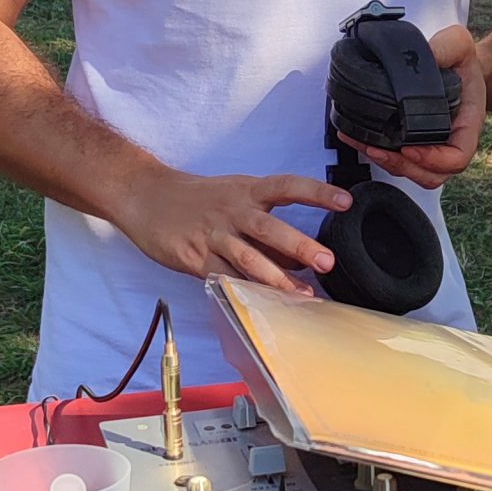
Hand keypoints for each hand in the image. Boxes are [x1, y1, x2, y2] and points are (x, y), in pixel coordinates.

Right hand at [118, 166, 351, 288]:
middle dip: (299, 245)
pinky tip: (262, 304)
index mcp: (247, 191)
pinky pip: (223, 277)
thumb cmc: (198, 199)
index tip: (346, 201)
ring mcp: (213, 235)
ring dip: (277, 277)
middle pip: (269, 228)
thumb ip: (267, 226)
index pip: (288, 186)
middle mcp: (233, 210)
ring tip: (302, 294)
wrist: (145, 197)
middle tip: (326, 261)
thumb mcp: (235, 198)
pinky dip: (244, 290)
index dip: (317, 192)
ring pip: (247, 258)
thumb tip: (301, 256)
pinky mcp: (194, 257)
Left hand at [348, 23, 487, 191]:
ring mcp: (433, 147)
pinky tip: (356, 137)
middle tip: (378, 150)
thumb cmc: (460, 60)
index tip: (410, 147)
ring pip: (413, 172)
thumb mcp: (459, 44)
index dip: (433, 159)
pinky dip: (377, 155)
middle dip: (403, 166)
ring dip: (387, 164)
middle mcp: (451, 142)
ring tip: (364, 144)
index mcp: (467, 125)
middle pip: (431, 174)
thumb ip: (448, 47)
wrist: (457, 68)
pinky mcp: (414, 144)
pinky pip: (399, 161)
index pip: (457, 158)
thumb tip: (428, 55)